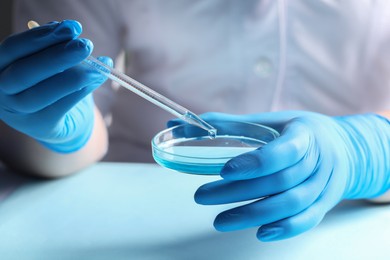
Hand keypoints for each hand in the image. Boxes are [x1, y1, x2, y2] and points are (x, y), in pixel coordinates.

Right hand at [0, 20, 111, 151]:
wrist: (59, 119)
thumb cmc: (51, 82)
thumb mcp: (49, 62)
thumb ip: (54, 46)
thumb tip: (67, 29)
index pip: (13, 48)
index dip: (42, 36)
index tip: (72, 28)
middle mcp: (2, 90)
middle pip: (25, 72)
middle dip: (58, 56)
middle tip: (86, 45)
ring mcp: (18, 111)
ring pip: (42, 94)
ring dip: (75, 77)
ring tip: (98, 67)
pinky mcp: (41, 125)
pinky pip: (61, 107)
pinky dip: (82, 91)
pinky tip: (96, 78)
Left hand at [193, 111, 389, 240]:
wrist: (343, 148)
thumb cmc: (298, 132)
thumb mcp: (270, 121)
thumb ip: (228, 125)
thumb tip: (177, 126)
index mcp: (305, 135)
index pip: (283, 151)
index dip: (256, 162)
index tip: (224, 170)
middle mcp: (318, 161)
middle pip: (278, 182)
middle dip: (238, 191)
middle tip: (202, 196)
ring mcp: (323, 185)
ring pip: (290, 204)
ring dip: (253, 215)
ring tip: (219, 221)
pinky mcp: (324, 204)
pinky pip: (307, 220)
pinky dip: (284, 229)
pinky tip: (258, 233)